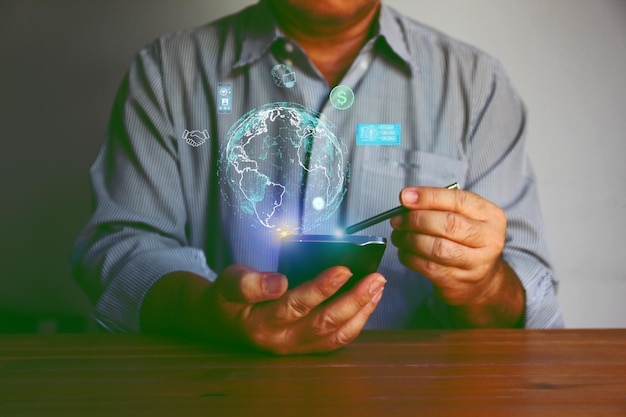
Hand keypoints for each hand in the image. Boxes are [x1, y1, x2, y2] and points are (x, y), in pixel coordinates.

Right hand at [202, 264, 385, 353]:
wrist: (221, 322)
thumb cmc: (228, 298)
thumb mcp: (228, 282)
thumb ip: (249, 283)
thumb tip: (278, 282)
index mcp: (262, 323)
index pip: (297, 305)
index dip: (322, 287)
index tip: (344, 268)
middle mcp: (282, 341)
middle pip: (325, 323)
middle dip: (354, 300)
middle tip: (376, 278)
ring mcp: (296, 347)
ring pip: (336, 335)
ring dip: (361, 311)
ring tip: (377, 287)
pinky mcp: (306, 347)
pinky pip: (337, 340)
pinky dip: (357, 322)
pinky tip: (368, 302)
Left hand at [390, 186, 523, 326]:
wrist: (482, 280)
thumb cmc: (467, 241)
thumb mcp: (464, 217)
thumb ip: (440, 205)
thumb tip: (408, 198)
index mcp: (491, 215)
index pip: (458, 200)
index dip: (428, 197)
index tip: (405, 196)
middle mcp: (489, 239)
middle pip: (448, 224)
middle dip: (416, 219)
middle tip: (398, 220)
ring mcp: (476, 263)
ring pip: (437, 248)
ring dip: (410, 239)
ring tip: (398, 236)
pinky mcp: (459, 282)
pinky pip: (428, 266)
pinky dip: (410, 257)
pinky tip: (404, 251)